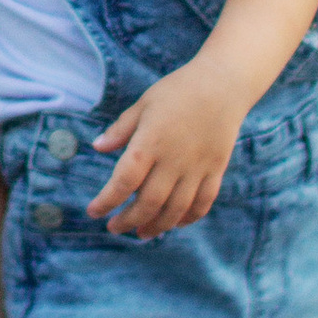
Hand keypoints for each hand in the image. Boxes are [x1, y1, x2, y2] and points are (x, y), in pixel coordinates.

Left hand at [87, 64, 246, 238]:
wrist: (223, 84)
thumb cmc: (178, 91)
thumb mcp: (144, 104)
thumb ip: (121, 129)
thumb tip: (96, 147)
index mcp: (150, 142)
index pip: (124, 181)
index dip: (107, 201)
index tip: (93, 211)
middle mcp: (174, 159)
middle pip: (149, 203)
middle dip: (128, 220)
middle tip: (114, 227)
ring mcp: (197, 167)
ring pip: (176, 209)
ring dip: (156, 226)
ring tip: (141, 233)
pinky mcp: (215, 169)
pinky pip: (202, 202)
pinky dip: (188, 218)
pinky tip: (174, 223)